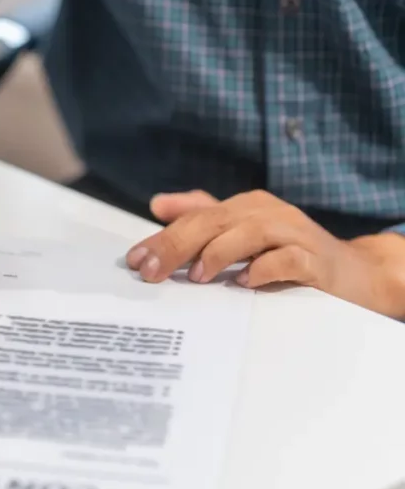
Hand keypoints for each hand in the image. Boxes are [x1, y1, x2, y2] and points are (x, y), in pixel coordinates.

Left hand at [126, 189, 404, 317]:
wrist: (354, 274)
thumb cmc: (290, 253)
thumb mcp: (243, 233)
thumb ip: (202, 217)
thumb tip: (158, 204)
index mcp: (244, 207)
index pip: (195, 218)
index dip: (162, 238)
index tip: (134, 260)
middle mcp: (266, 213)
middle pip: (213, 222)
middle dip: (177, 245)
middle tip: (151, 271)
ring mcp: (293, 233)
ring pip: (249, 233)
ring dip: (219, 253)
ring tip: (196, 276)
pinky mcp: (316, 260)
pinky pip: (288, 259)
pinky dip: (265, 269)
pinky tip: (245, 283)